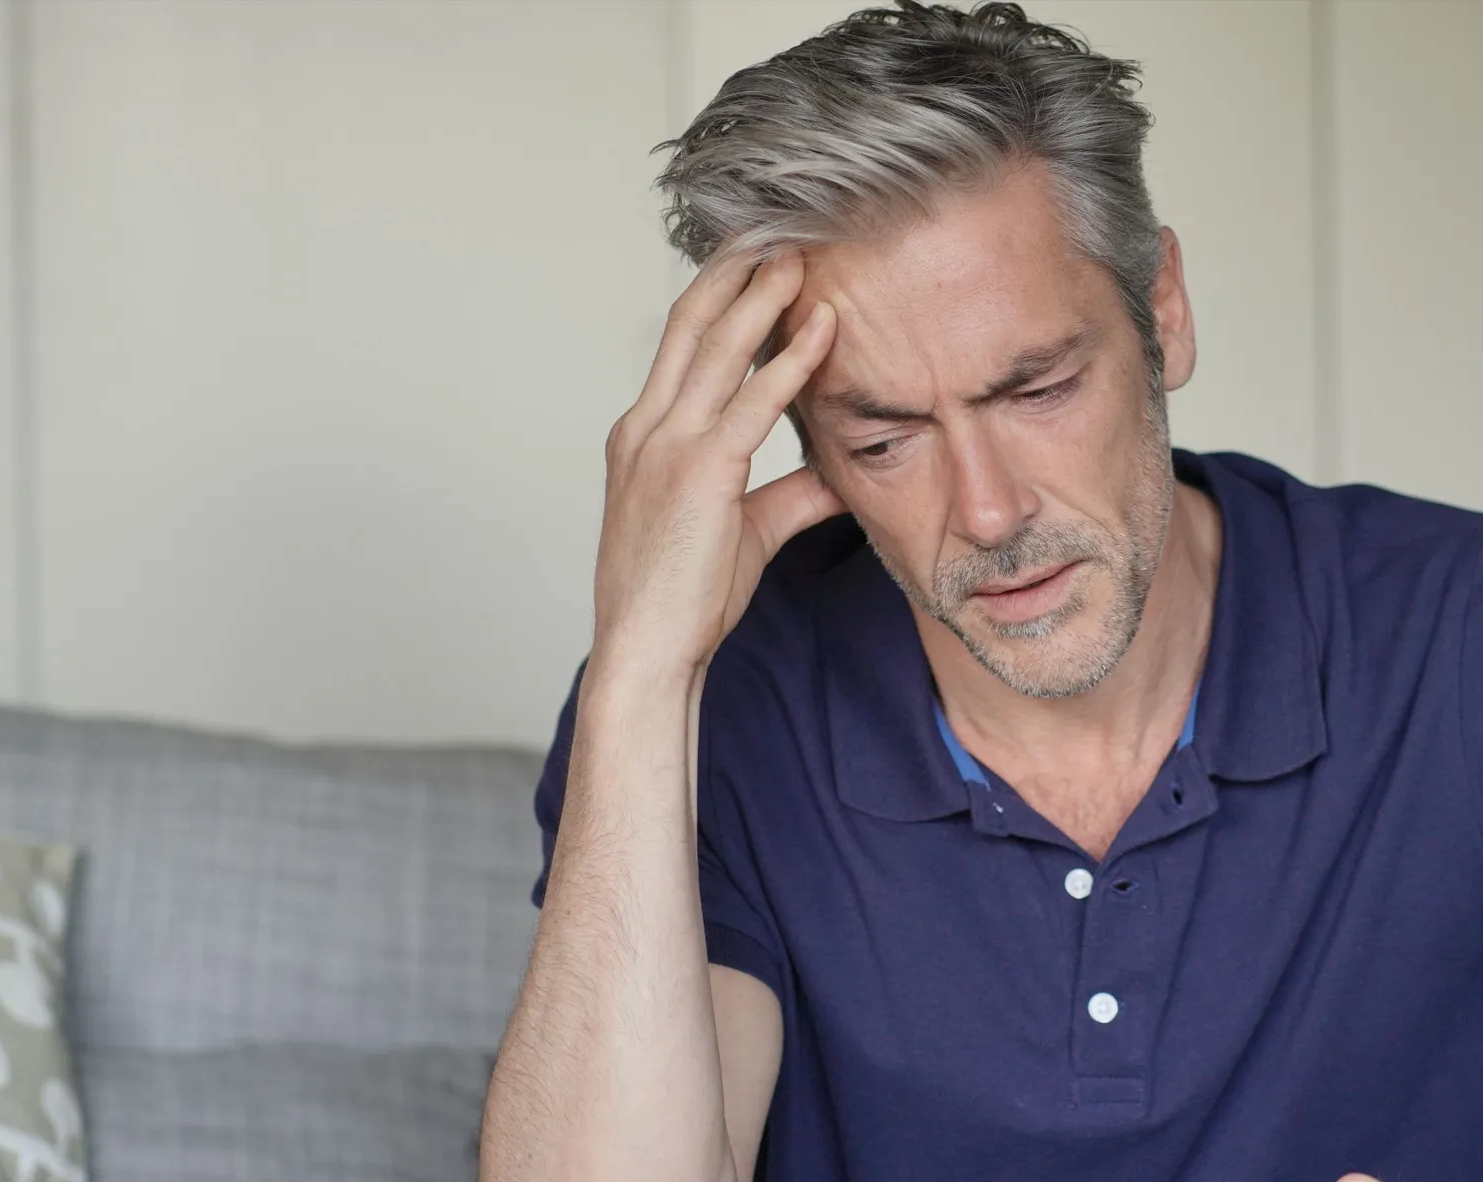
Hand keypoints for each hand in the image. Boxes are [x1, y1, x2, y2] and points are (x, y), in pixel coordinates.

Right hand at [591, 250, 841, 678]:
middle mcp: (646, 428)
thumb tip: (839, 474)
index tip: (754, 261)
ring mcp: (667, 446)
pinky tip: (822, 327)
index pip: (681, 345)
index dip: (717, 295)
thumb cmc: (681, 600)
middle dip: (734, 271)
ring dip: (762, 295)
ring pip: (716, 347)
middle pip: (690, 323)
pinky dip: (791, 359)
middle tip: (777, 229)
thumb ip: (790, 495)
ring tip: (802, 256)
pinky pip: (752, 401)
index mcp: (643, 436)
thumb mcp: (743, 533)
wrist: (645, 651)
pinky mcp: (698, 473)